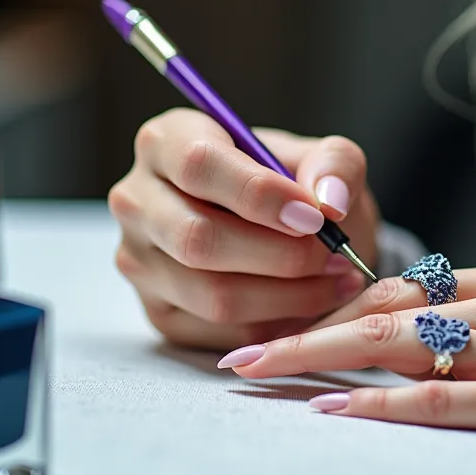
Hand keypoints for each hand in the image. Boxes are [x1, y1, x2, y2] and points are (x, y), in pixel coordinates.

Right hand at [107, 108, 379, 350]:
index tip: (314, 216)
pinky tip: (313, 301)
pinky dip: (278, 324)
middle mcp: (138, 200)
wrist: (282, 228)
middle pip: (198, 239)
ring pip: (211, 295)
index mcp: (167, 142)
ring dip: (289, 295)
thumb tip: (328, 202)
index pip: (198, 165)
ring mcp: (139, 261)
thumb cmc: (293, 184)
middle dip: (280, 255)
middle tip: (334, 254)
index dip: (259, 193)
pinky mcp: (158, 312)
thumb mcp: (322, 158)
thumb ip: (335, 164)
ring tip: (337, 278)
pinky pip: (220, 332)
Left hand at [219, 254, 475, 474]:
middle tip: (245, 351)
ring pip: (402, 346)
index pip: (410, 283)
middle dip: (307, 328)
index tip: (286, 325)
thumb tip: (405, 331)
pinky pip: (440, 401)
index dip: (339, 304)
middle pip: (390, 306)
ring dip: (319, 360)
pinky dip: (378, 406)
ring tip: (259, 374)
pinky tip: (331, 410)